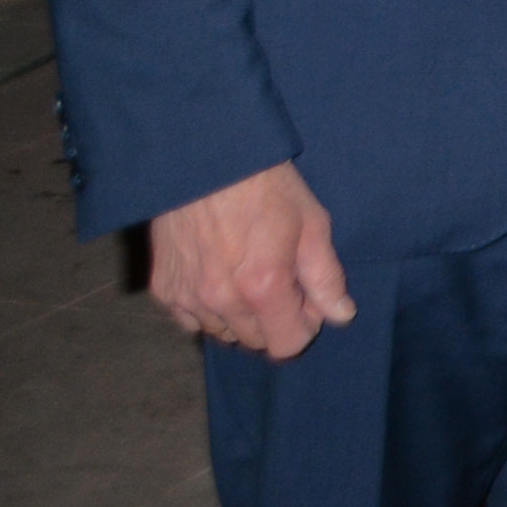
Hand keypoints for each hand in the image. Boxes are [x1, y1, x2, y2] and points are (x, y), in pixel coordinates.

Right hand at [146, 162, 354, 358]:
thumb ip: (326, 278)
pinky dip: (207, 310)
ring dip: (240, 317)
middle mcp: (221, 301)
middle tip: (281, 282)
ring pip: (222, 332)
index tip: (307, 302)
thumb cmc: (266, 187)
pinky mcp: (164, 289)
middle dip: (275, 320)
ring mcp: (187, 298)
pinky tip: (219, 277)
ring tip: (249, 275)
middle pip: (255, 341)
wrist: (206, 161)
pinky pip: (190, 320)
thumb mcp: (312, 224)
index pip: (286, 345)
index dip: (304, 327)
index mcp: (262, 288)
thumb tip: (342, 316)